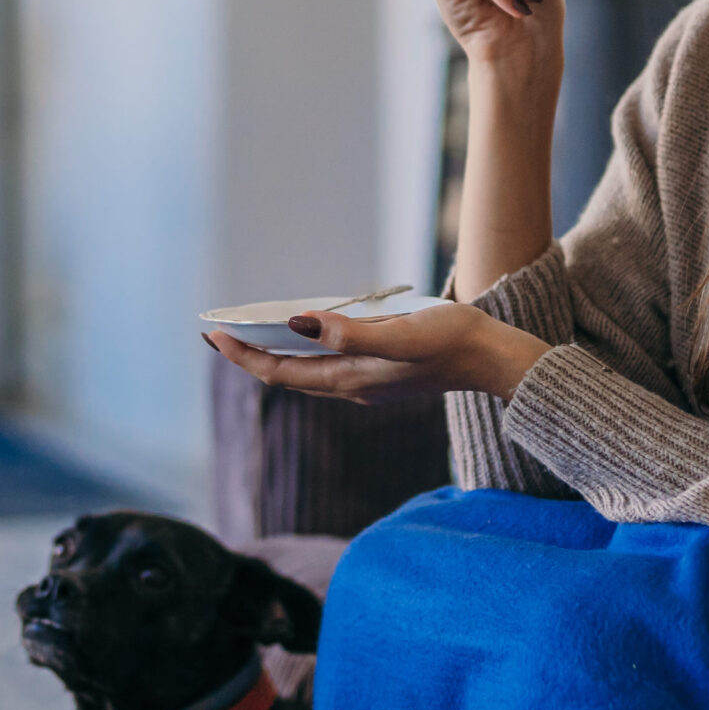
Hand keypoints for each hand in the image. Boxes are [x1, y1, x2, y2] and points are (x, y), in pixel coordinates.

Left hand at [205, 303, 549, 405]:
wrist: (493, 359)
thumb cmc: (452, 341)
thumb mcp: (401, 333)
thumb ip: (351, 333)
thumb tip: (300, 323)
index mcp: (351, 379)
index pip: (281, 372)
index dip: (245, 356)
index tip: (215, 337)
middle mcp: (353, 386)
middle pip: (288, 376)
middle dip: (251, 357)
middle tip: (219, 335)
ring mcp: (367, 382)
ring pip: (307, 374)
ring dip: (276, 357)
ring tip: (250, 336)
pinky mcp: (381, 374)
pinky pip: (328, 368)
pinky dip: (305, 354)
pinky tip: (303, 336)